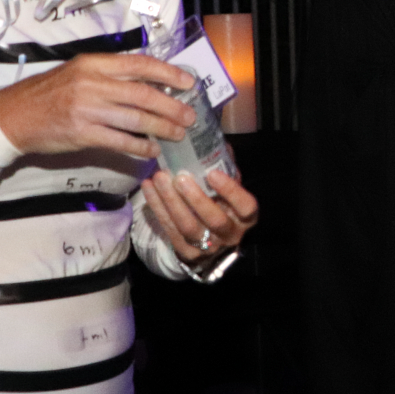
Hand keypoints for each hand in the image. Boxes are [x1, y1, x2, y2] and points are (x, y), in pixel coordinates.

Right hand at [0, 53, 196, 159]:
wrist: (12, 116)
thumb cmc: (48, 93)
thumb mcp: (78, 72)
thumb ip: (109, 74)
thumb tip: (150, 82)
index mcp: (93, 63)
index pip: (140, 64)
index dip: (169, 73)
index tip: (189, 83)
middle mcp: (92, 83)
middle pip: (144, 94)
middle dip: (173, 106)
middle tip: (190, 116)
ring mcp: (87, 109)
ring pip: (136, 119)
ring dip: (163, 128)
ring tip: (179, 134)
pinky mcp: (82, 133)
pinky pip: (121, 141)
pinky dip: (141, 146)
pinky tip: (152, 150)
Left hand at [140, 169, 257, 264]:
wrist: (211, 241)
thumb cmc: (221, 206)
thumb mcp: (228, 190)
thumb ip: (225, 169)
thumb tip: (213, 139)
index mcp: (245, 217)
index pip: (245, 206)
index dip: (231, 191)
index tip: (213, 173)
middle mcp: (230, 234)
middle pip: (215, 219)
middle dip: (195, 198)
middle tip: (179, 177)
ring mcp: (208, 247)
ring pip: (188, 227)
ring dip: (171, 202)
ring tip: (158, 179)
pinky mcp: (187, 253)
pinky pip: (170, 231)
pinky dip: (158, 209)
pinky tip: (149, 189)